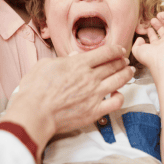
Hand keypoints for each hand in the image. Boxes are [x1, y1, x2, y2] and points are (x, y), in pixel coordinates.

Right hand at [1, 44, 133, 158]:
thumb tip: (74, 55)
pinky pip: (116, 102)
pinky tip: (118, 95)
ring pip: (119, 80)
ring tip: (129, 72)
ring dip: (127, 74)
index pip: (106, 52)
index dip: (116, 50)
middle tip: (125, 61)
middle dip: (122, 61)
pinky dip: (120, 97)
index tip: (119, 51)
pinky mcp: (94, 111)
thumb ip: (62, 59)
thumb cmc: (35, 89)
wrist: (35, 113)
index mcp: (78, 64)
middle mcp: (90, 77)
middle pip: (114, 65)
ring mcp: (94, 94)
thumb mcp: (45, 65)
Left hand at [132, 12, 163, 69]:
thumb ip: (136, 44)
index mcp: (156, 49)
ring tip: (158, 15)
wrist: (162, 59)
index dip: (151, 33)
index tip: (147, 28)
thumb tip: (140, 39)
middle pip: (162, 32)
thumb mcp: (137, 51)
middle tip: (152, 20)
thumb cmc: (150, 57)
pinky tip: (162, 15)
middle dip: (157, 25)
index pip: (154, 39)